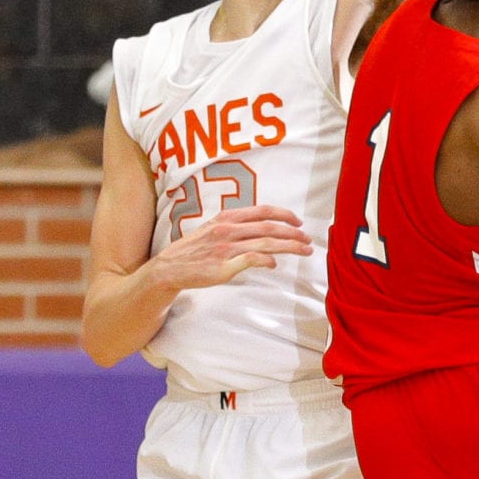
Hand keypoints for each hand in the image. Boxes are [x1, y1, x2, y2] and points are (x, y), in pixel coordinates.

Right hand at [156, 204, 311, 291]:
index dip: (283, 214)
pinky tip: (274, 264)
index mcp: (226, 218)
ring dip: (288, 247)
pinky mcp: (224, 266)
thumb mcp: (213, 229)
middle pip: (268, 228)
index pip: (262, 211)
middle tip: (307, 239)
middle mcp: (228, 230)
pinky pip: (251, 259)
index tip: (297, 221)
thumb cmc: (193, 250)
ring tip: (303, 251)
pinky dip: (266, 260)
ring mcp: (226, 248)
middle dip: (292, 233)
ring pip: (265, 243)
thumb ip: (236, 228)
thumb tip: (260, 233)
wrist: (170, 268)